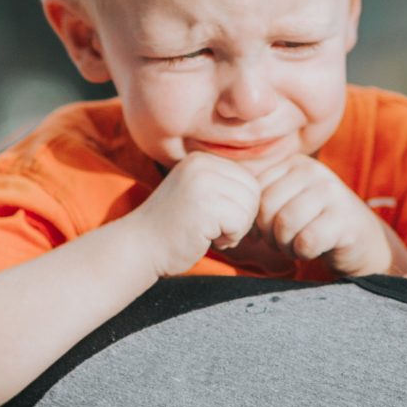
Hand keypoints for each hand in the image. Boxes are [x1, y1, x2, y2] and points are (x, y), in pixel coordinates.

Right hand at [124, 153, 259, 275]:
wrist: (138, 247)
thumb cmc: (172, 228)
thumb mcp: (198, 195)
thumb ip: (224, 187)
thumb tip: (268, 192)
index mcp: (201, 160)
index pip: (247, 179)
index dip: (240, 206)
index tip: (216, 219)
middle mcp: (202, 165)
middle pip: (252, 191)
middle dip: (241, 217)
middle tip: (215, 229)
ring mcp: (202, 183)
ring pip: (249, 207)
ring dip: (236, 229)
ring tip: (209, 233)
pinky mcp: (205, 205)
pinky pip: (240, 222)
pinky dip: (229, 238)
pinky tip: (207, 239)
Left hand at [254, 156, 402, 276]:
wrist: (362, 241)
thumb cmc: (314, 224)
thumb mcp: (288, 203)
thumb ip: (261, 200)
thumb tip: (231, 214)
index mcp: (295, 163)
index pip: (255, 191)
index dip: (255, 219)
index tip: (268, 232)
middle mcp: (314, 172)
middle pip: (267, 208)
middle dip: (269, 234)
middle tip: (284, 242)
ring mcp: (333, 193)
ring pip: (285, 224)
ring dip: (286, 245)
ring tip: (297, 246)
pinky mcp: (345, 219)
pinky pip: (307, 241)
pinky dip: (304, 253)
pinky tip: (313, 250)